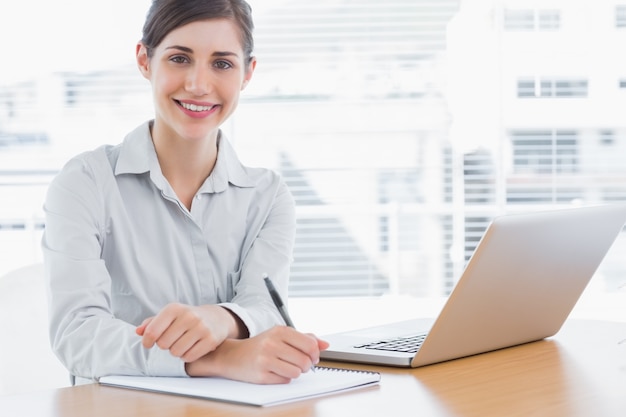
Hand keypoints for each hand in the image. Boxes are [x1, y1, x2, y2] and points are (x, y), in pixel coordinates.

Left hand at [136, 303, 241, 361]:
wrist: (216, 318)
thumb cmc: (187, 318)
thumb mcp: (170, 315)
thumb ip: (152, 323)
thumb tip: (138, 331)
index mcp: (174, 308)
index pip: (152, 331)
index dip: (147, 341)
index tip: (149, 343)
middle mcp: (189, 316)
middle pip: (163, 344)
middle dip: (165, 345)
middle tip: (172, 341)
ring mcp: (201, 327)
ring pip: (176, 352)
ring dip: (176, 351)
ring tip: (182, 344)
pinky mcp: (211, 339)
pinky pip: (189, 357)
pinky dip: (187, 356)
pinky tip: (191, 347)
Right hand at [185, 326, 329, 383]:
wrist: (233, 355)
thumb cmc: (261, 345)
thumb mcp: (281, 335)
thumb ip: (304, 338)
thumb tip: (326, 344)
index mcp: (280, 331)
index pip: (310, 344)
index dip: (315, 354)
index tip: (311, 356)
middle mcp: (272, 343)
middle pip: (305, 361)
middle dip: (306, 365)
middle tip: (299, 363)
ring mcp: (265, 359)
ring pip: (297, 372)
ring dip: (295, 372)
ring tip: (285, 366)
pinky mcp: (261, 375)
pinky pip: (285, 380)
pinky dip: (284, 378)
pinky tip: (276, 371)